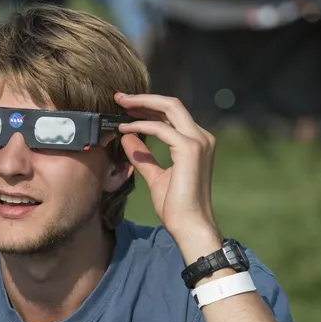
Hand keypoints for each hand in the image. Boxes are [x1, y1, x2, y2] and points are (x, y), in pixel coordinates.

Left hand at [114, 93, 220, 249]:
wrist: (189, 224)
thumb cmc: (175, 205)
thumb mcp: (155, 176)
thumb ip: (143, 156)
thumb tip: (127, 138)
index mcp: (196, 142)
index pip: (172, 114)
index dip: (148, 107)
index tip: (125, 106)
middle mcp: (201, 137)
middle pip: (172, 104)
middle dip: (143, 98)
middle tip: (119, 97)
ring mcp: (198, 141)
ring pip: (169, 108)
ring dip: (141, 105)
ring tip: (119, 106)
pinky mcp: (190, 149)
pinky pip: (161, 128)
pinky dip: (141, 126)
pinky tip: (124, 128)